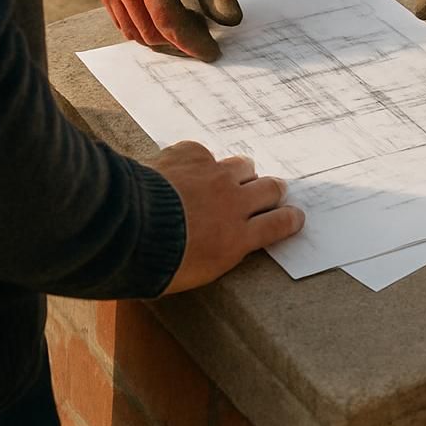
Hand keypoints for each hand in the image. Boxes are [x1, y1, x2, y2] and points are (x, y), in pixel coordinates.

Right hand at [101, 0, 241, 60]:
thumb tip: (231, 20)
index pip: (166, 16)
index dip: (191, 40)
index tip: (212, 52)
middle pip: (151, 32)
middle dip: (181, 43)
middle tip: (207, 35)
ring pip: (138, 35)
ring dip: (166, 40)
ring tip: (191, 22)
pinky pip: (128, 28)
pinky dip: (151, 33)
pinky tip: (172, 18)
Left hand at [153, 141, 303, 292]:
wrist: (131, 228)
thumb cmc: (159, 262)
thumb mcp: (200, 271)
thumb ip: (221, 250)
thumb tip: (225, 242)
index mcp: (237, 237)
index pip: (278, 225)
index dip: (289, 219)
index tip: (295, 216)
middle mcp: (233, 202)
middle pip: (270, 188)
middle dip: (272, 191)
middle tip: (269, 192)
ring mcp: (214, 174)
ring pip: (243, 165)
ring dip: (239, 174)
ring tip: (226, 179)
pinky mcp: (191, 154)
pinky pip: (204, 153)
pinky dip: (197, 163)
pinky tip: (182, 172)